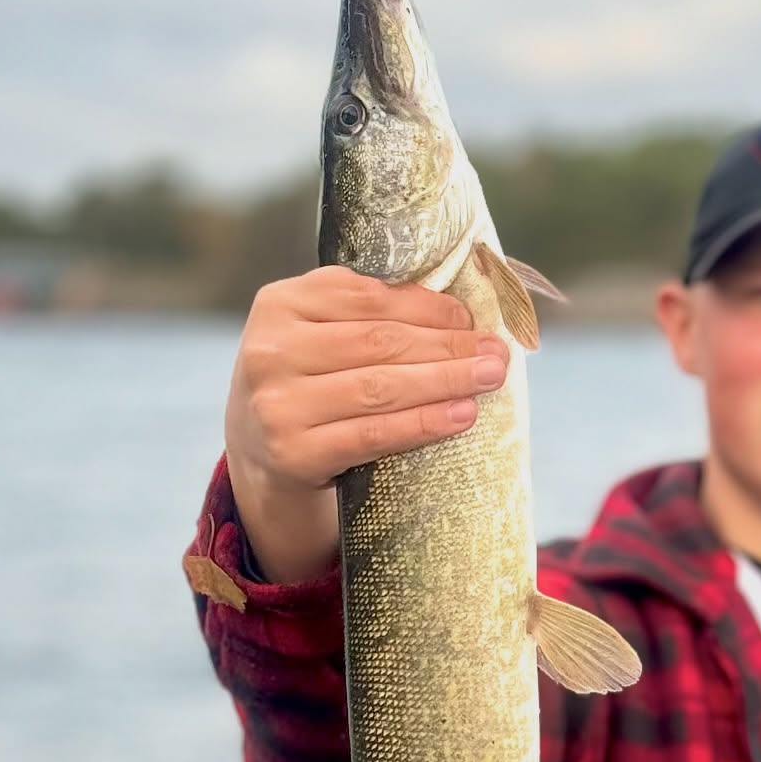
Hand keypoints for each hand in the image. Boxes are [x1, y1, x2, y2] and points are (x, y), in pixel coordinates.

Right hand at [223, 266, 509, 581]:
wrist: (262, 463)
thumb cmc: (309, 389)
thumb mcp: (321, 339)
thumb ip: (369, 314)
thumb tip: (457, 311)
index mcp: (279, 303)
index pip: (368, 298)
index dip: (427, 308)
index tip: (470, 320)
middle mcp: (271, 350)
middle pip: (380, 343)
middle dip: (448, 347)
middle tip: (497, 354)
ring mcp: (278, 404)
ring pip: (381, 387)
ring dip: (446, 381)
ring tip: (489, 379)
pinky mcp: (294, 454)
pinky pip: (374, 434)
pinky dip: (424, 423)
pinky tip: (462, 415)